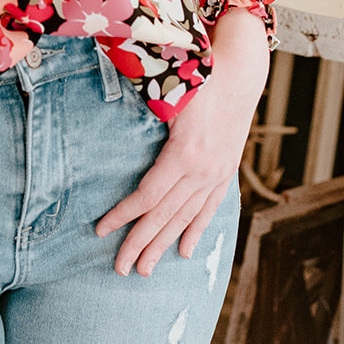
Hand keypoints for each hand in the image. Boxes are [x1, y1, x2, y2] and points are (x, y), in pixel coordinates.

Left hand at [95, 7, 269, 275]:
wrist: (242, 73)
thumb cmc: (198, 77)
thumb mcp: (169, 93)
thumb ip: (145, 113)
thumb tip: (107, 120)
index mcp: (185, 154)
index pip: (147, 195)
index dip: (123, 216)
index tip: (101, 231)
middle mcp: (203, 171)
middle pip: (165, 215)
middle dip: (140, 244)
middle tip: (120, 269)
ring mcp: (217, 174)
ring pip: (186, 218)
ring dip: (164, 245)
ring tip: (145, 270)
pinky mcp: (225, 172)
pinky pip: (208, 209)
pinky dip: (195, 231)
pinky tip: (183, 251)